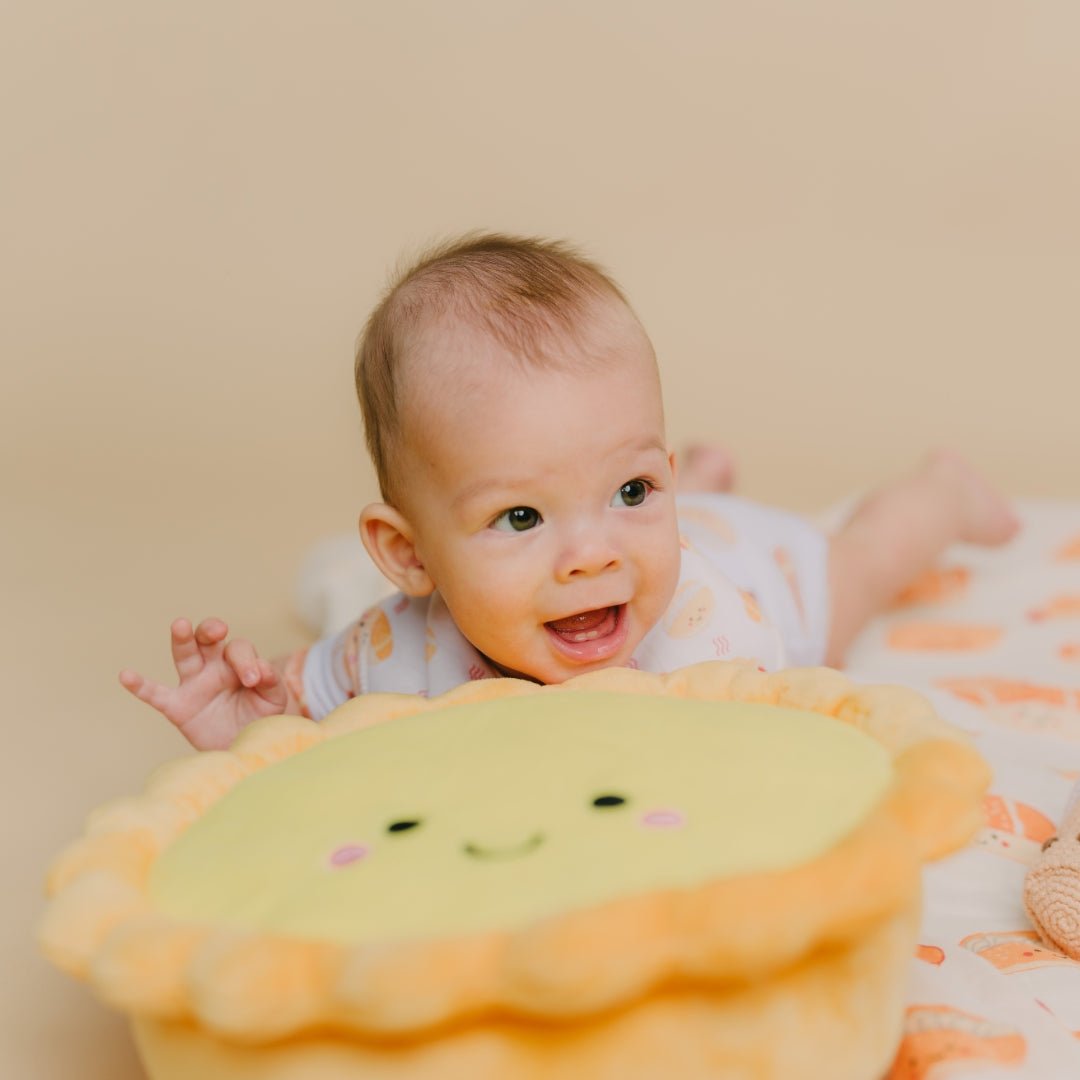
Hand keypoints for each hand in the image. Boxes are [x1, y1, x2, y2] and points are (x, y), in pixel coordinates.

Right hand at [119, 617, 287, 749]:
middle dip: (210, 629)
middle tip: (218, 630)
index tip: (253, 681)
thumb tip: (260, 670)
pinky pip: (155, 694)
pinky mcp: (178, 706)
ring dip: (182, 640)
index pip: (239, 649)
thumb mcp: (273, 699)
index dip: (246, 661)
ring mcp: (193, 685)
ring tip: (180, 624)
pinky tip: (126, 675)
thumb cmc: (259, 718)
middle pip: (207, 639)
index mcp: (237, 662)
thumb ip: (270, 681)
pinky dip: (140, 685)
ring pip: (184, 655)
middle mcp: (213, 667)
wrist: (245, 747)